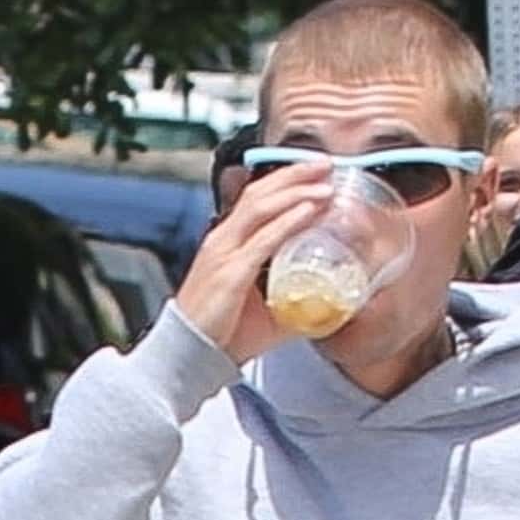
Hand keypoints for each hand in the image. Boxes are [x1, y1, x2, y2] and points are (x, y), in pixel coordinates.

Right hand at [174, 159, 341, 362]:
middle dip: (294, 174)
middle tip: (325, 164)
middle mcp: (222, 239)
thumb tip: (329, 303)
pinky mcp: (230, 273)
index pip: (256, 197)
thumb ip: (293, 299)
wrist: (190, 355)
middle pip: (259, 192)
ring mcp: (224, 253)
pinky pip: (263, 240)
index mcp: (227, 242)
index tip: (315, 171)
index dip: (285, 180)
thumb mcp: (264, 309)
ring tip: (325, 183)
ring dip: (296, 191)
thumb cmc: (225, 333)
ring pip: (261, 208)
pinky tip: (310, 210)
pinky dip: (289, 222)